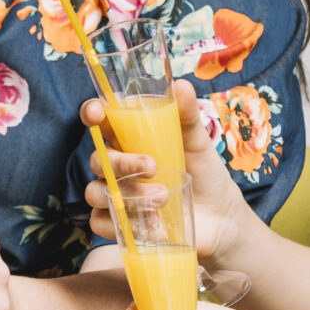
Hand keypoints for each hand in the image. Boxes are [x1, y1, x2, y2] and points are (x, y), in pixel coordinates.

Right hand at [80, 81, 247, 260]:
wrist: (218, 217)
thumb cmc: (204, 173)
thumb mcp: (198, 141)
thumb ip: (186, 115)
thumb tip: (179, 85)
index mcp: (128, 139)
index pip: (100, 122)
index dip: (91, 114)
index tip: (97, 113)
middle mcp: (116, 166)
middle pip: (97, 160)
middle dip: (122, 163)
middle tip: (152, 167)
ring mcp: (113, 195)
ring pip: (95, 192)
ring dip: (127, 196)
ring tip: (163, 199)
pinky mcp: (117, 224)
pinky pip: (99, 223)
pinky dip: (122, 223)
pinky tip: (150, 223)